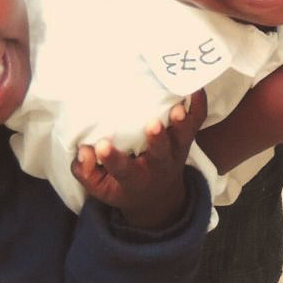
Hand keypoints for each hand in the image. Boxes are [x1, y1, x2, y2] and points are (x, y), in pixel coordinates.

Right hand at [71, 91, 208, 228]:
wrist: (158, 195)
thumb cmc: (123, 186)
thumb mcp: (101, 188)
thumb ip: (86, 172)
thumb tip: (84, 150)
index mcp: (135, 179)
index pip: (123, 170)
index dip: (112, 158)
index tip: (101, 144)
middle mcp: (158, 166)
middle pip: (160, 153)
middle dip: (157, 139)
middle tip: (152, 124)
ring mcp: (175, 151)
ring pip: (182, 137)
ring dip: (181, 122)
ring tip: (178, 106)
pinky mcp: (186, 139)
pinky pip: (197, 121)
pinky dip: (198, 104)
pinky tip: (194, 87)